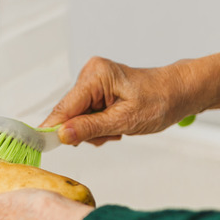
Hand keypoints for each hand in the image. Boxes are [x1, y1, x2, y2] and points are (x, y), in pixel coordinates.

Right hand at [41, 57, 197, 145]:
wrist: (178, 92)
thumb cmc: (160, 100)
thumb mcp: (125, 120)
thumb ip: (91, 128)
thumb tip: (62, 135)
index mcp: (96, 75)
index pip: (65, 107)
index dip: (53, 128)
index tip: (41, 146)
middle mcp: (91, 74)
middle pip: (70, 113)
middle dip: (86, 130)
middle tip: (110, 135)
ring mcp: (93, 81)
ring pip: (78, 117)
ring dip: (95, 129)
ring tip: (118, 128)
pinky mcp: (97, 90)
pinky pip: (87, 114)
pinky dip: (99, 124)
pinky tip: (116, 124)